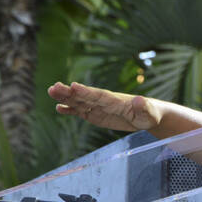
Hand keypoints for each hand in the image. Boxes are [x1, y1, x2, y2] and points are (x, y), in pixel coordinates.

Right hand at [47, 82, 161, 131]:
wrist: (149, 115)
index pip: (99, 95)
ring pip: (80, 102)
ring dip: (66, 98)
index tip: (73, 86)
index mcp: (116, 101)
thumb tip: (139, 99)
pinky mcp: (97, 115)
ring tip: (51, 92)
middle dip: (70, 92)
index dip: (87, 92)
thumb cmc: (150, 114)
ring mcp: (99, 108)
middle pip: (85, 96)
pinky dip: (71, 110)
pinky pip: (82, 112)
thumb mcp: (149, 113)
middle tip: (53, 87)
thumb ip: (143, 107)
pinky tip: (59, 108)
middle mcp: (105, 102)